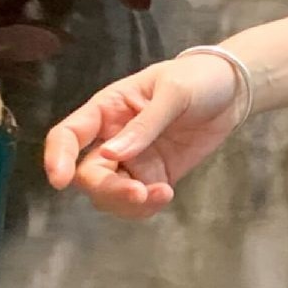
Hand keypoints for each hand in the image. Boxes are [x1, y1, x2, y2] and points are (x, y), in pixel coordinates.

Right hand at [43, 53, 245, 219]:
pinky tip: (167, 194)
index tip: (59, 180)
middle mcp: (112, 138)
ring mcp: (134, 161)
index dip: (58, 156)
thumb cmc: (195, 80)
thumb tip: (113, 154)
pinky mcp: (156, 177)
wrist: (229, 93)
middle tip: (138, 193)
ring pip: (111, 194)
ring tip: (161, 194)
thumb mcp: (172, 93)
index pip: (69, 134)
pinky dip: (147, 207)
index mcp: (107, 110)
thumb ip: (145, 125)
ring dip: (128, 204)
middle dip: (107, 190)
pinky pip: (139, 201)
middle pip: (90, 174)